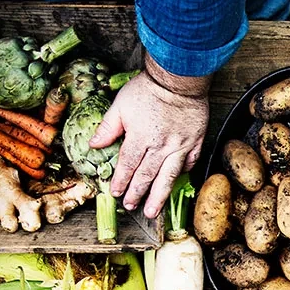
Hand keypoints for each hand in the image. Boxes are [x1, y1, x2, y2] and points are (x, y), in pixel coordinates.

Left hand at [91, 59, 207, 218]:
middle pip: (146, 176)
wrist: (179, 79)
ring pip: (168, 176)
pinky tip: (178, 180)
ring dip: (158, 196)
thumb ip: (108, 127)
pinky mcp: (195, 141)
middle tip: (132, 206)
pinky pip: (190, 162)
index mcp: (139, 138)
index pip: (127, 165)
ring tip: (152, 210)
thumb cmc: (148, 89)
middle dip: (137, 193)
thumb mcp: (120, 104)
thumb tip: (94, 145)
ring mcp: (180, 146)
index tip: (116, 192)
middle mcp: (160, 147)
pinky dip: (184, 172)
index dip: (121, 181)